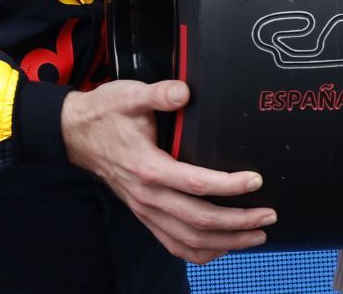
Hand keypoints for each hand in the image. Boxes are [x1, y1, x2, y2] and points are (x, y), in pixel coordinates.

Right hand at [62, 79, 272, 263]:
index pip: (196, 184)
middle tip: (268, 214)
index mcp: (148, 168)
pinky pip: (174, 244)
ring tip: (256, 235)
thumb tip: (184, 91)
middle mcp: (148, 196)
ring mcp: (146, 210)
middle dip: (238, 222)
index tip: (255, 180)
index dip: (229, 185)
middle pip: (199, 221)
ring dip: (227, 242)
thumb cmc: (105, 115)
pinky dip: (201, 251)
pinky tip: (222, 246)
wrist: (74, 134)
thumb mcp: (129, 95)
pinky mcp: (145, 215)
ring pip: (190, 241)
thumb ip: (159, 93)